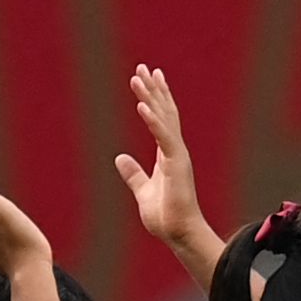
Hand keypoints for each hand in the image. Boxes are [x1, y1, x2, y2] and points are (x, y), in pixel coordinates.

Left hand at [114, 63, 208, 254]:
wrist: (179, 233)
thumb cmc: (166, 216)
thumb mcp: (143, 191)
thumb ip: (133, 174)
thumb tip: (120, 158)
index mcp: (168, 155)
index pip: (162, 120)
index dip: (155, 98)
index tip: (148, 78)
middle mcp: (175, 150)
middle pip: (165, 112)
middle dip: (154, 89)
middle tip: (143, 67)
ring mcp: (177, 155)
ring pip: (164, 119)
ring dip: (151, 97)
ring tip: (140, 77)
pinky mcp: (176, 164)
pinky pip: (163, 137)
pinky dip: (152, 120)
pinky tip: (141, 105)